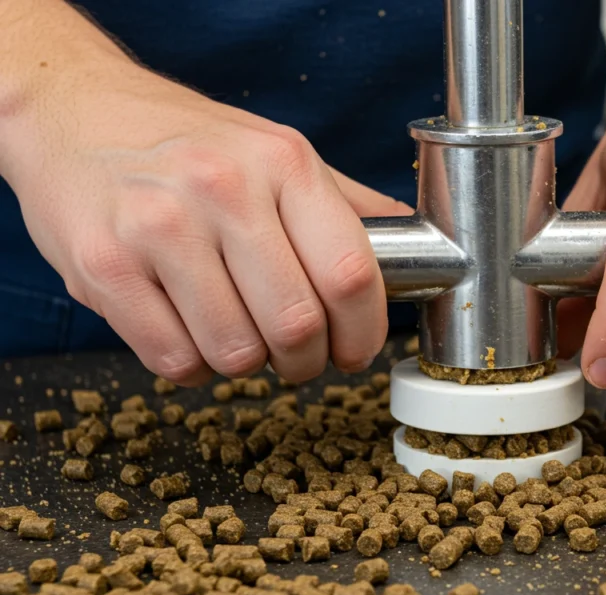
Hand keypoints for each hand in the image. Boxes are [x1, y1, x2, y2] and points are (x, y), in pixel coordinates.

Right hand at [4, 52, 409, 385]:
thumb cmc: (188, 143)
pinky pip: (173, 360)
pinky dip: (191, 365)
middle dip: (306, 362)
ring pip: (235, 353)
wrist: (75, 111)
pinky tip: (187, 329)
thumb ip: (347, 208)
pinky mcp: (105, 267)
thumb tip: (423, 252)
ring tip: (233, 330)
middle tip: (296, 357)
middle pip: (297, 326)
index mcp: (284, 163)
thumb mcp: (277, 153)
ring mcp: (159, 228)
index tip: (355, 351)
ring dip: (244, 363)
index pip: (352, 275)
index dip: (365, 333)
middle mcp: (223, 190)